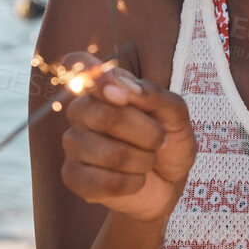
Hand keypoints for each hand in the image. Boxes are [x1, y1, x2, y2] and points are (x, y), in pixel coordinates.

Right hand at [60, 56, 196, 222]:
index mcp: (105, 86)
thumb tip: (127, 89)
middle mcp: (82, 110)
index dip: (94, 76)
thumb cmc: (168, 140)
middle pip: (104, 116)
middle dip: (146, 132)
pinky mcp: (73, 176)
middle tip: (159, 139)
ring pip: (108, 153)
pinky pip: (101, 181)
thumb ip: (155, 96)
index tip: (117, 90)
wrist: (169, 181)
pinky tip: (135, 179)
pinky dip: (131, 183)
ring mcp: (74, 143)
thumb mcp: (176, 115)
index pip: (79, 66)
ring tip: (147, 160)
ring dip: (142, 160)